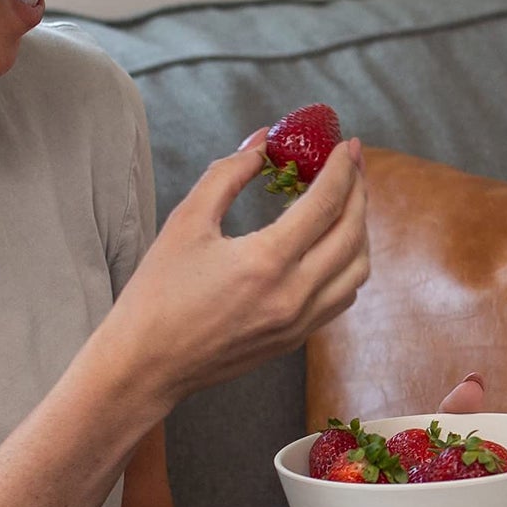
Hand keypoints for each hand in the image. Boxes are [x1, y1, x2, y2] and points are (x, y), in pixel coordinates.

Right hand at [105, 130, 369, 409]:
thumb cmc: (158, 291)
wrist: (147, 363)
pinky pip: (342, 297)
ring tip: (346, 200)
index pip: (326, 203)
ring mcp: (300, 322)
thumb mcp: (186, 221)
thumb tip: (263, 142)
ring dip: (359, 229)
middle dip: (359, 191)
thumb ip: (228, 174)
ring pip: (357, 270)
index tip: (348, 144)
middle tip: (353, 163)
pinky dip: (348, 264)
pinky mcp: (295, 339)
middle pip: (352, 233)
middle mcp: (294, 295)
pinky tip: (333, 244)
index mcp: (267, 261)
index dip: (342, 168)